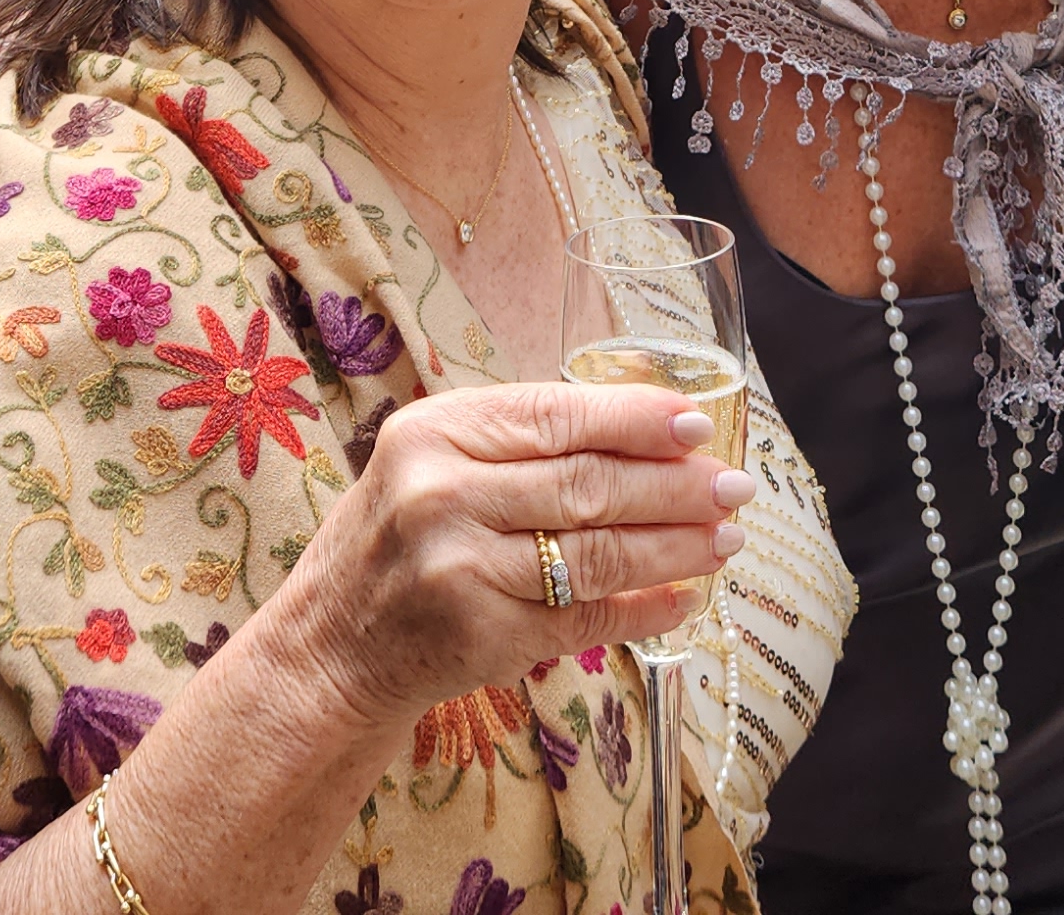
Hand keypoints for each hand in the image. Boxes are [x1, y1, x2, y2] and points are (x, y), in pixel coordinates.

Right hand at [280, 385, 747, 719]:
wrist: (329, 647)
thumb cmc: (395, 539)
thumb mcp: (431, 461)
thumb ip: (517, 441)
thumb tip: (646, 431)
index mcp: (435, 432)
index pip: (559, 416)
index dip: (637, 419)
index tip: (698, 422)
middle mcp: (443, 494)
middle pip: (589, 484)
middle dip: (676, 485)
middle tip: (734, 486)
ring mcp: (462, 569)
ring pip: (598, 553)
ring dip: (676, 547)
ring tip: (727, 539)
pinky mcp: (483, 636)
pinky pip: (588, 618)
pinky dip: (644, 609)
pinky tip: (684, 598)